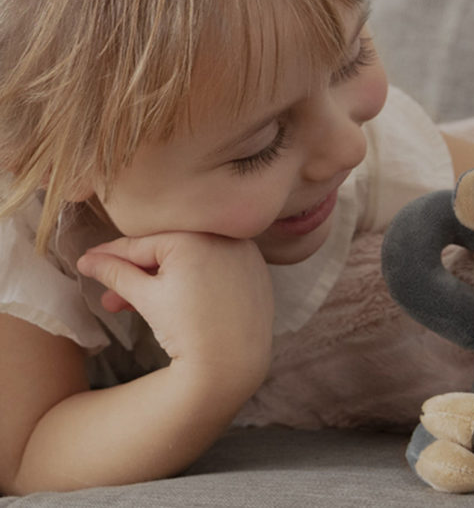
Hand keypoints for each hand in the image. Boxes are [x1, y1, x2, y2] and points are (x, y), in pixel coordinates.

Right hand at [77, 233, 273, 379]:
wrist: (231, 367)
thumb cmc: (186, 331)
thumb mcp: (145, 297)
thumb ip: (116, 273)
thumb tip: (87, 260)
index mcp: (194, 236)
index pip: (143, 244)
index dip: (111, 254)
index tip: (88, 260)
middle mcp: (223, 237)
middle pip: (168, 252)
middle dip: (135, 276)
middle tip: (108, 298)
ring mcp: (243, 254)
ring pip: (191, 262)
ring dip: (161, 281)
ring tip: (131, 308)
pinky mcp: (256, 273)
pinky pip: (216, 270)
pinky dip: (195, 281)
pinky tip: (173, 302)